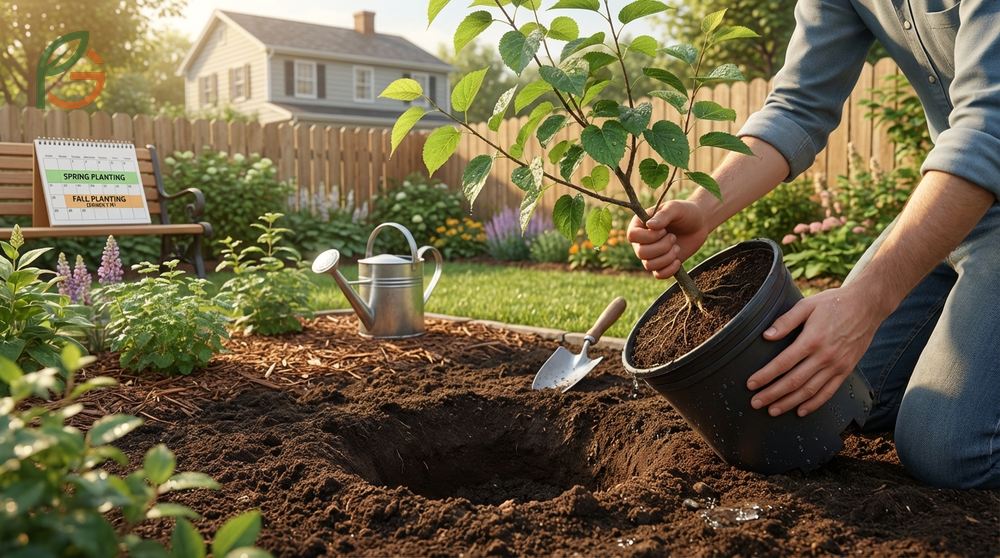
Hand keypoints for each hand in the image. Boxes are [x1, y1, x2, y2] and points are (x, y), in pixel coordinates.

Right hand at [626, 200, 708, 279]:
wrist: (699, 223)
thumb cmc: (685, 212)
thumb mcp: (675, 208)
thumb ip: (663, 215)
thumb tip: (650, 225)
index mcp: (639, 225)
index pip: (632, 236)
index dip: (648, 236)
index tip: (664, 230)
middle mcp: (641, 241)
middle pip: (641, 253)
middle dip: (661, 247)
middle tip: (673, 237)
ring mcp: (650, 254)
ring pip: (649, 265)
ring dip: (666, 257)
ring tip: (677, 247)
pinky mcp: (662, 264)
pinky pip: (658, 275)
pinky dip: (669, 270)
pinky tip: (678, 261)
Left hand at [746, 284, 886, 416]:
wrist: (866, 306)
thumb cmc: (833, 303)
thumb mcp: (807, 305)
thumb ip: (786, 321)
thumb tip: (766, 336)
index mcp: (812, 340)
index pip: (783, 363)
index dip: (765, 376)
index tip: (751, 384)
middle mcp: (825, 356)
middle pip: (794, 381)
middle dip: (772, 394)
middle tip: (755, 403)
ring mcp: (837, 365)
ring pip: (809, 391)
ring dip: (789, 403)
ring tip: (772, 410)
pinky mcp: (846, 370)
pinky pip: (829, 392)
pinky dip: (814, 404)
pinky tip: (800, 411)